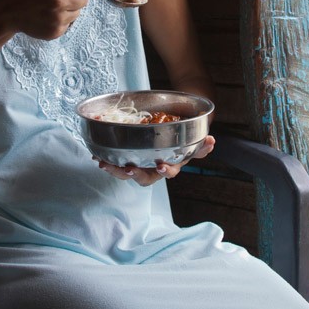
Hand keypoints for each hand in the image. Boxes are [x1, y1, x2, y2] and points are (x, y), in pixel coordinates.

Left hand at [97, 135, 215, 184]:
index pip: (168, 172)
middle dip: (132, 174)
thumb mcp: (194, 143)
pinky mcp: (127, 158)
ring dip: (113, 168)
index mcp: (169, 166)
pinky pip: (114, 161)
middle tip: (125, 169)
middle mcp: (152, 170)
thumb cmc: (182, 139)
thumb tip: (212, 141)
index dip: (165, 170)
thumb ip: (202, 146)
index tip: (162, 166)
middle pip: (141, 177)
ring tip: (103, 162)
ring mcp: (139, 165)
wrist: (172, 131)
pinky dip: (105, 159)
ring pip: (125, 171)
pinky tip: (95, 154)